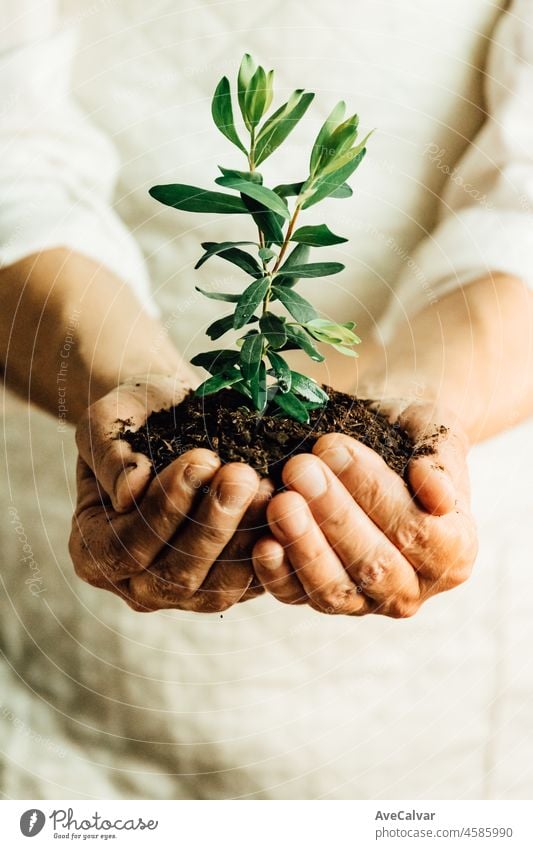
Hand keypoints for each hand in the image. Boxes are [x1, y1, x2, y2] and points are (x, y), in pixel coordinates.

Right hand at [71, 375, 270, 611]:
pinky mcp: (230, 588)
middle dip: (212, 526)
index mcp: (94, 550)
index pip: (125, 547)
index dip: (165, 508)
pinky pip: (253, 584)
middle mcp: (137, 583)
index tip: (202, 460)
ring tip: (267, 488)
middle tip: (243, 476)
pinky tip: (288, 507)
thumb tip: (129, 492)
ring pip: (217, 589)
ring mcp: (185, 594)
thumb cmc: (136, 416)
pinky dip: (272, 549)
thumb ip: (109, 455)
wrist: (175, 415)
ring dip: (245, 539)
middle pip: (174, 576)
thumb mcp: (107, 422)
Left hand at [252, 400, 477, 617]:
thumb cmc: (409, 433)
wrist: (378, 438)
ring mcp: (365, 601)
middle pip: (374, 565)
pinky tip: (261, 542)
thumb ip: (440, 462)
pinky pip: (297, 595)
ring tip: (279, 502)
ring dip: (303, 546)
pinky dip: (277, 574)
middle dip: (333, 515)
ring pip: (334, 590)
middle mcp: (413, 587)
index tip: (335, 448)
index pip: (416, 531)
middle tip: (299, 470)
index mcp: (454, 551)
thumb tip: (438, 496)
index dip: (374, 492)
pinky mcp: (319, 599)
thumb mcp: (436, 432)